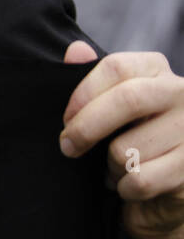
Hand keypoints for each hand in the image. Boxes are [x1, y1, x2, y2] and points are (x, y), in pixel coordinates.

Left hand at [61, 41, 183, 238]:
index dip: (83, 94)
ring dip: (111, 167)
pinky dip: (126, 189)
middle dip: (86, 128)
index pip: (117, 67)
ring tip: (117, 168)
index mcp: (157, 71)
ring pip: (128, 148)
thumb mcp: (110, 106)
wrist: (170, 187)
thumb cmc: (133, 138)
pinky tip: (131, 186)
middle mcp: (182, 93)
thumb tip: (76, 50)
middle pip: (127, 100)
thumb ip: (92, 77)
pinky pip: (141, 179)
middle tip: (69, 147)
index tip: (66, 119)